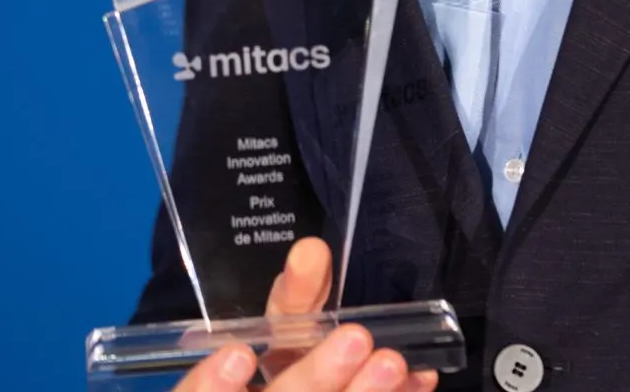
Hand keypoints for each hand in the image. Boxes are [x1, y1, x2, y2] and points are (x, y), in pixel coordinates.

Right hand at [172, 238, 437, 391]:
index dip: (209, 386)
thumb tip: (312, 252)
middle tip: (357, 338)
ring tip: (393, 362)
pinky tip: (420, 380)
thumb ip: (299, 292)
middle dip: (314, 379)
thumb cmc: (293, 360)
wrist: (324, 384)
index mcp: (222, 391)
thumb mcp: (287, 323)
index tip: (238, 356)